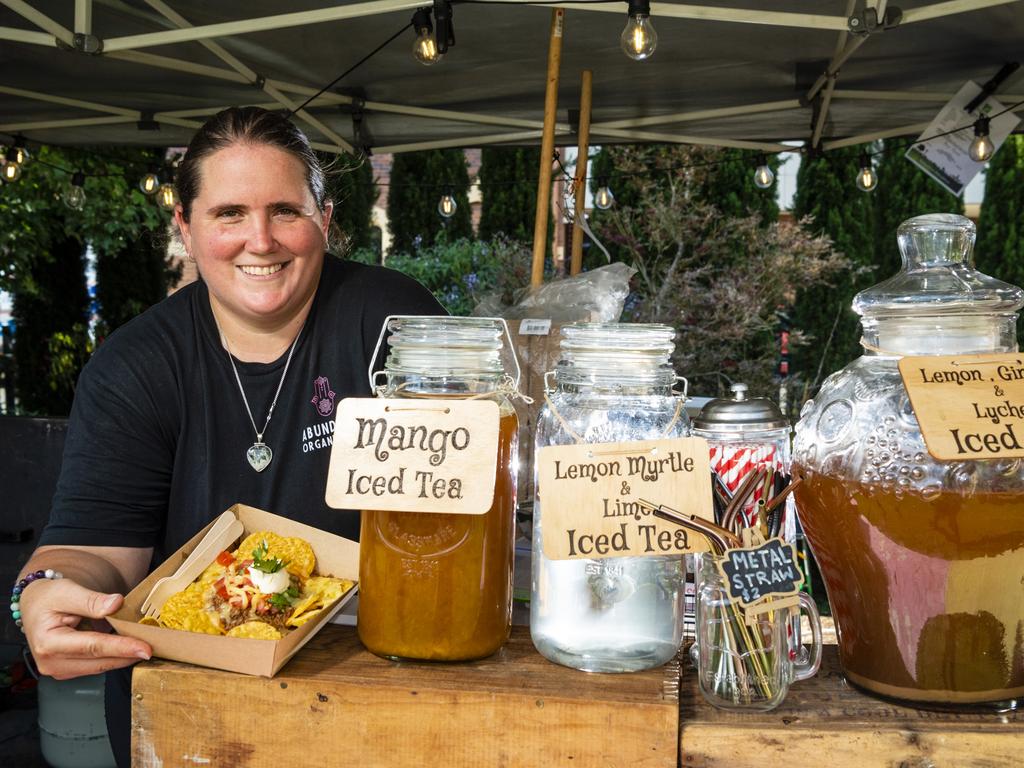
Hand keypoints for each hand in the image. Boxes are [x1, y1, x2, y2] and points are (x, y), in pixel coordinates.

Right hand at [22, 577, 151, 679]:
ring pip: (99, 667)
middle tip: (156, 648)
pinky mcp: (68, 670)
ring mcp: (59, 669)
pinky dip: (114, 657)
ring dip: (123, 658)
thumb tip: (116, 604)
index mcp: (48, 642)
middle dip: (127, 655)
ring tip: (146, 647)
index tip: (145, 648)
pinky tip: (130, 648)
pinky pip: (96, 665)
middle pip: (99, 661)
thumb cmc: (49, 597)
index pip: (92, 646)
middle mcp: (51, 662)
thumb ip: (92, 600)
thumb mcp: (67, 590)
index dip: (121, 647)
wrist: (36, 605)